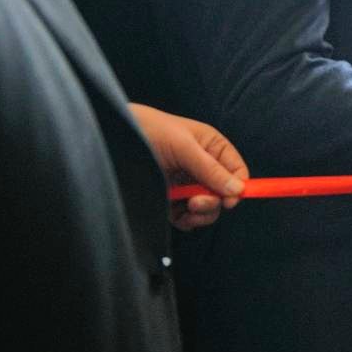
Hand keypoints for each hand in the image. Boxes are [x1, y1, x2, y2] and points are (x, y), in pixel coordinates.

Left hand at [128, 103, 247, 230]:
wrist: (113, 137)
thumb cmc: (151, 131)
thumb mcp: (185, 146)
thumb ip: (211, 169)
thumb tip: (238, 189)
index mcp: (213, 148)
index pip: (237, 171)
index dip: (237, 187)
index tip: (229, 201)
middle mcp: (203, 168)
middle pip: (224, 193)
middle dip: (213, 202)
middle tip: (196, 203)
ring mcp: (187, 184)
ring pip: (208, 207)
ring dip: (201, 214)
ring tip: (187, 210)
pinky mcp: (172, 200)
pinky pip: (188, 216)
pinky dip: (187, 221)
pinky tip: (178, 216)